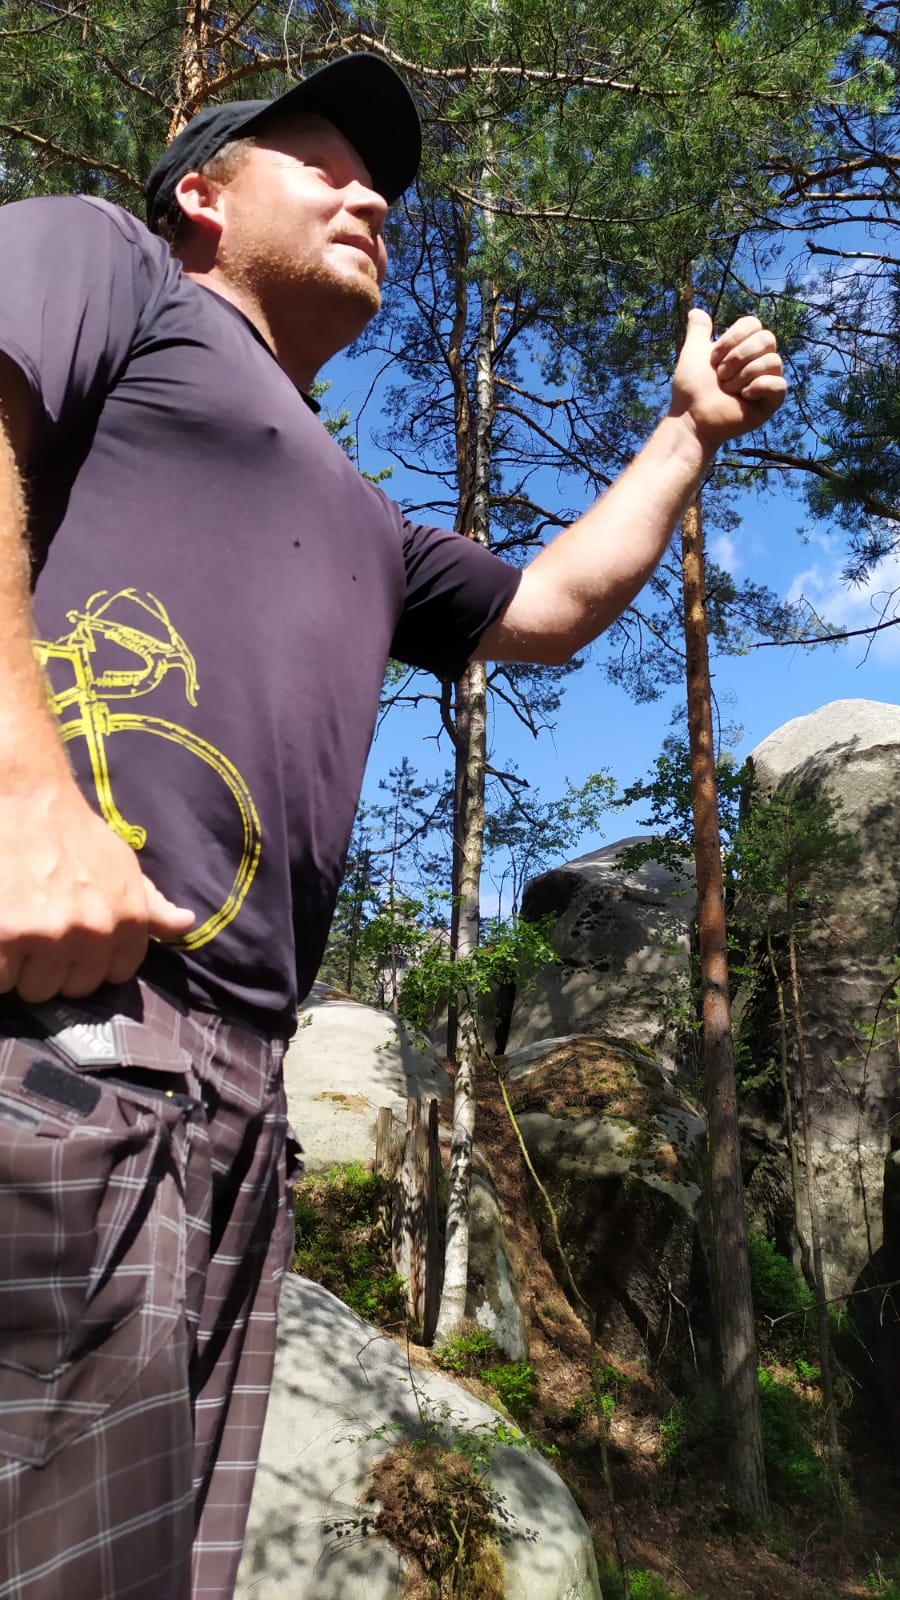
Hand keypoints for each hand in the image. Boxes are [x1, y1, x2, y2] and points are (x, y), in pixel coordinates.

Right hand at [0, 777, 194, 1001]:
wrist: (28, 800)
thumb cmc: (74, 832)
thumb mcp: (123, 864)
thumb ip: (152, 903)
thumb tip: (186, 923)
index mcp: (127, 920)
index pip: (114, 975)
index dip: (90, 963)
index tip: (72, 946)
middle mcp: (93, 932)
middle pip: (72, 987)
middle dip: (55, 967)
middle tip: (39, 934)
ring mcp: (48, 936)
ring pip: (35, 989)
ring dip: (22, 969)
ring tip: (18, 933)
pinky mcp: (6, 937)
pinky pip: (2, 982)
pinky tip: (1, 938)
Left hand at [669, 309, 786, 451]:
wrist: (691, 417)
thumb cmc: (691, 388)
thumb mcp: (693, 353)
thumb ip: (698, 332)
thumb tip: (695, 311)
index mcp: (744, 348)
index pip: (753, 324)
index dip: (733, 338)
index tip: (713, 358)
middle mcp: (759, 362)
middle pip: (767, 339)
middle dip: (738, 356)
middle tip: (721, 375)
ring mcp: (766, 381)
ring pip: (774, 360)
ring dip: (744, 374)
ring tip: (728, 389)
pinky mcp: (771, 402)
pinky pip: (779, 384)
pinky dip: (759, 387)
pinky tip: (744, 397)